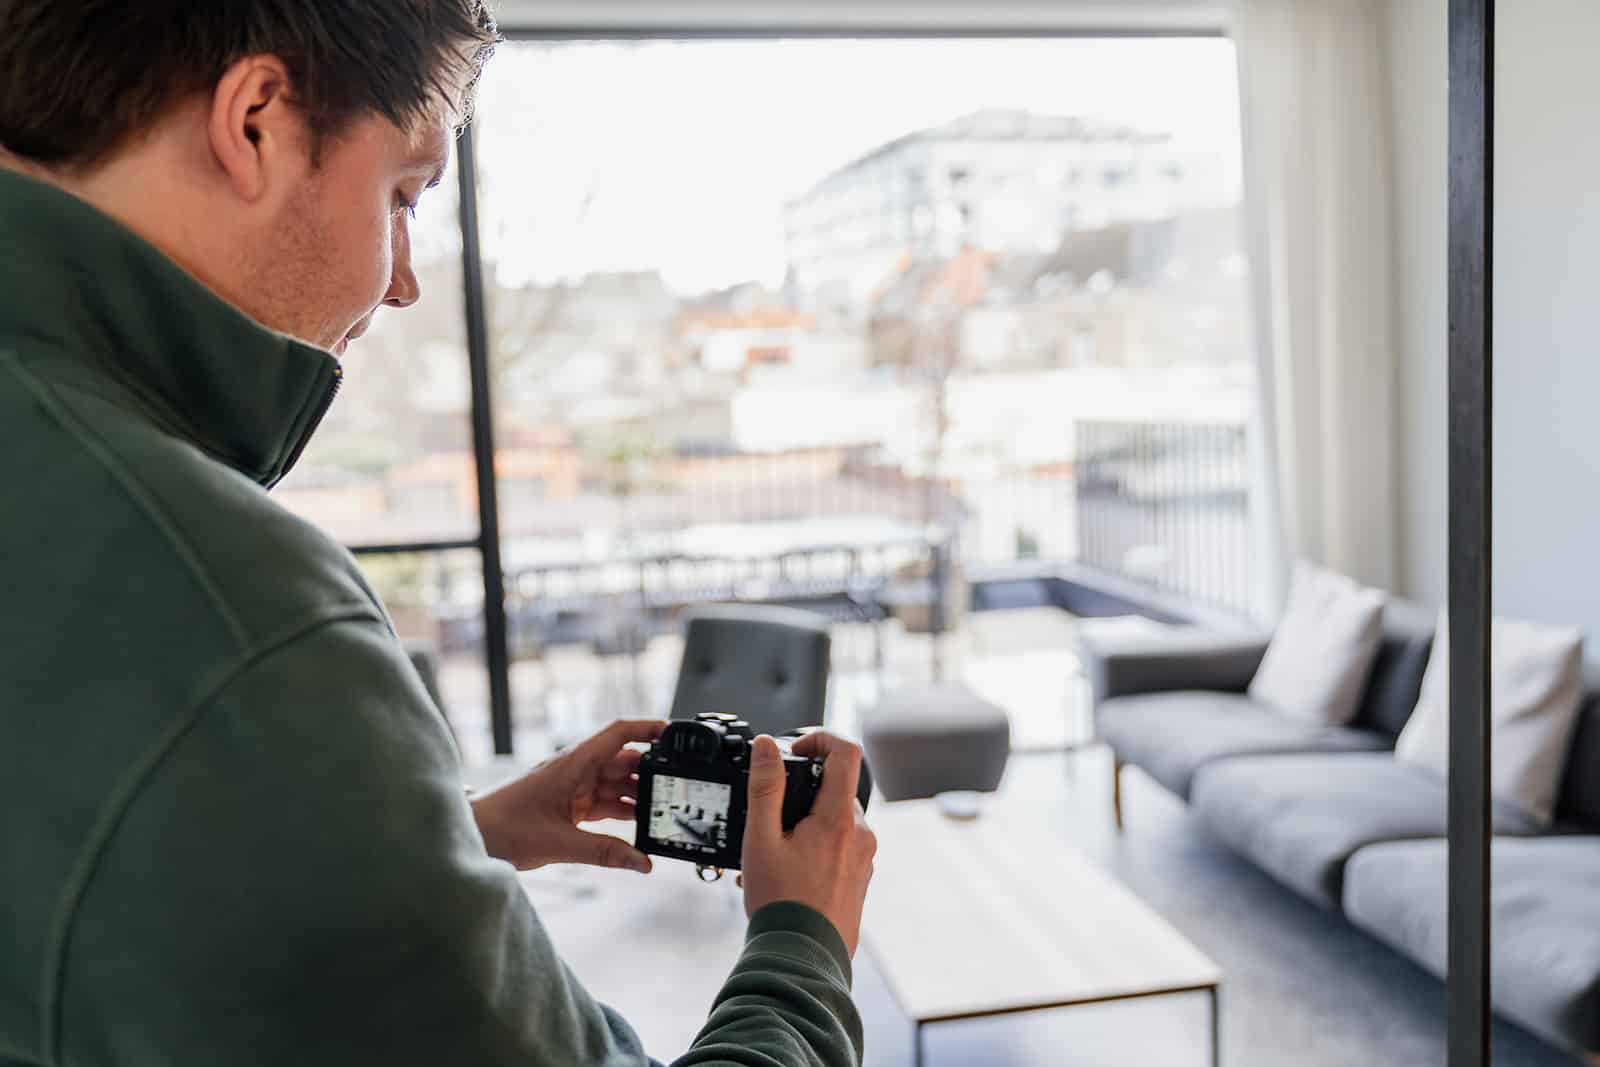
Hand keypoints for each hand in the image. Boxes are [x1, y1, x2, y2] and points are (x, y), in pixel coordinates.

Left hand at [470, 719, 664, 872]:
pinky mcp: (567, 808)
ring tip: (663, 813)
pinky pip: (603, 806)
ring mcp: (572, 789)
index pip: (617, 733)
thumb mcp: (558, 843)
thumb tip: (642, 862)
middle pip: (623, 763)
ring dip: (637, 799)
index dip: (647, 728)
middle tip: (678, 789)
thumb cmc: (502, 828)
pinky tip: (638, 830)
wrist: (470, 839)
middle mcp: (575, 771)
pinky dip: (621, 816)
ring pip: (615, 786)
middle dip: (650, 774)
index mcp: (572, 764)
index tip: (673, 733)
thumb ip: (604, 853)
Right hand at [739, 731, 876, 955]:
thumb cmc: (781, 904)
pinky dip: (813, 848)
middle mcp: (860, 835)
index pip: (846, 752)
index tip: (795, 750)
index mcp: (840, 818)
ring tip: (769, 856)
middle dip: (800, 794)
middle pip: (835, 789)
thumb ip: (765, 787)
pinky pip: (838, 848)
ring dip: (803, 826)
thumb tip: (768, 746)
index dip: (820, 738)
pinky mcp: (859, 879)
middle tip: (768, 819)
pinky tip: (784, 874)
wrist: (802, 961)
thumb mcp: (761, 839)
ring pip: (834, 821)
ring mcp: (863, 859)